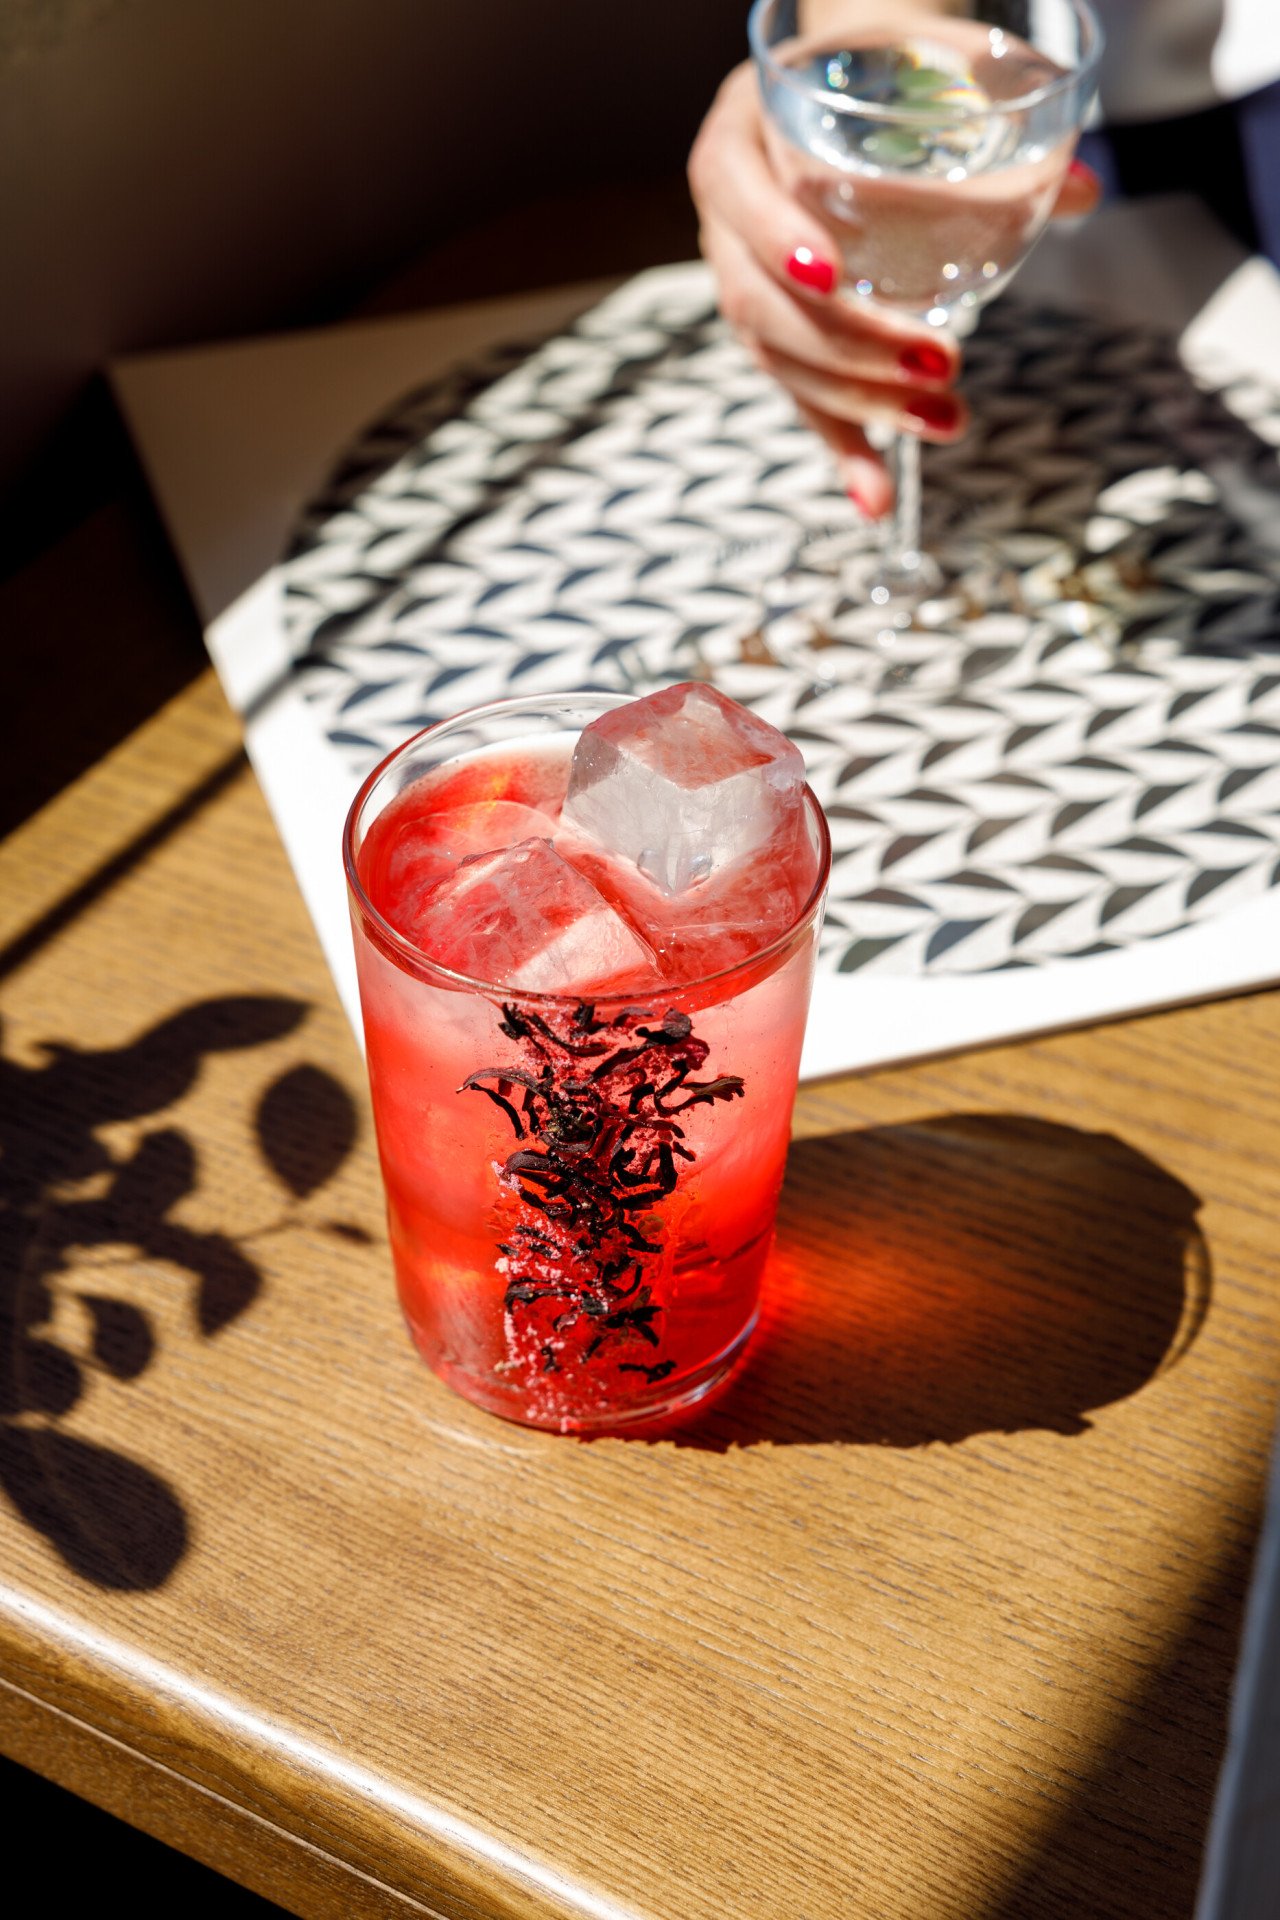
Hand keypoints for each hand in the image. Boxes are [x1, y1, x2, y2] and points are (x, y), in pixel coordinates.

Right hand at [688, 62, 1100, 516]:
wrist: (857, 89)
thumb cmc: (888, 71)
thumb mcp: (932, 69)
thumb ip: (998, 120)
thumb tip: (1082, 190)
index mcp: (743, 131)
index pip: (734, 188)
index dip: (772, 235)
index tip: (830, 274)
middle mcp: (728, 216)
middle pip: (763, 300)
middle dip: (852, 346)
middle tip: (940, 361)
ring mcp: (746, 280)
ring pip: (782, 360)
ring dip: (862, 403)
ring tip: (945, 418)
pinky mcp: (779, 337)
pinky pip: (803, 399)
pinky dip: (844, 449)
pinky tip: (876, 499)